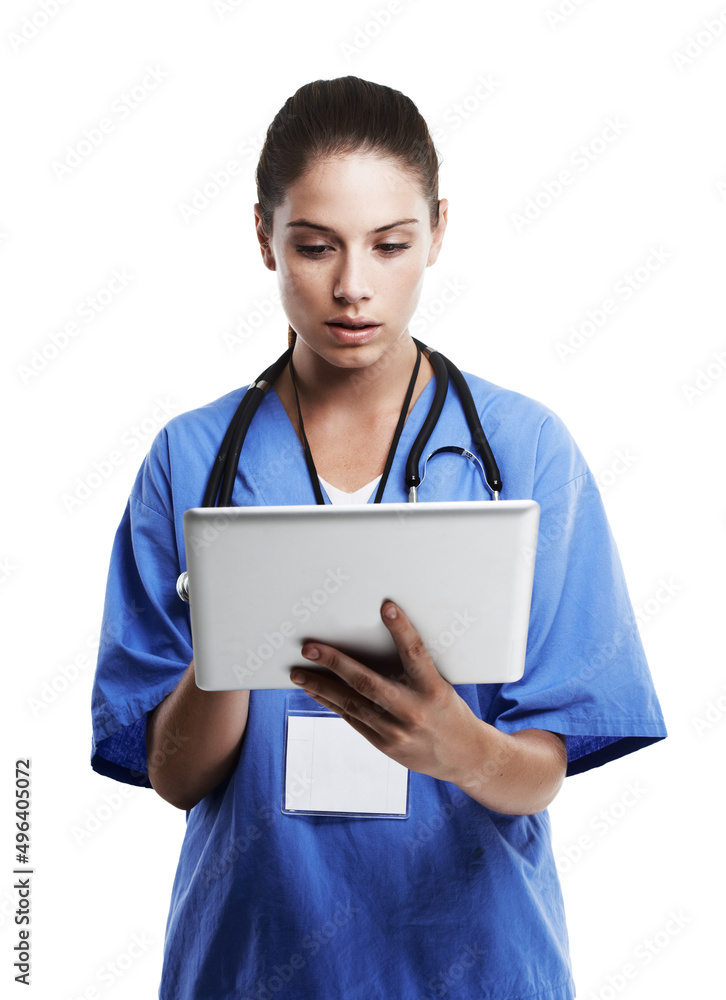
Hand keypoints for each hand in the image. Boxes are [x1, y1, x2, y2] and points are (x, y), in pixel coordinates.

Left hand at [289, 599, 483, 784]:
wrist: (463, 757)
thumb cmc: (450, 712)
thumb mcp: (441, 686)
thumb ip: (415, 670)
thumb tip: (378, 643)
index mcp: (433, 689)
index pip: (415, 653)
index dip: (401, 629)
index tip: (387, 606)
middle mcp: (412, 711)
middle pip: (367, 682)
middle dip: (335, 663)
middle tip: (310, 648)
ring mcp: (396, 731)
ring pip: (351, 703)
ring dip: (321, 686)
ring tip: (299, 672)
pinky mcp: (384, 745)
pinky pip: (352, 719)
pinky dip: (330, 703)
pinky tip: (315, 691)